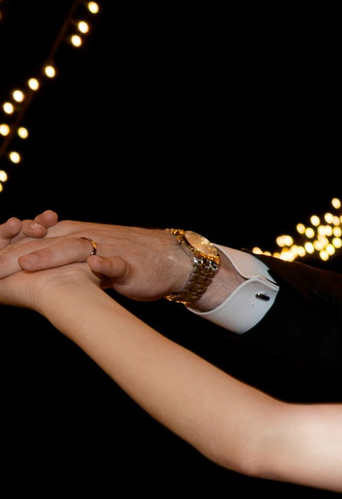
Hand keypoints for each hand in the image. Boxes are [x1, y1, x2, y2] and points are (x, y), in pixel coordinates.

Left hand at [0, 214, 201, 304]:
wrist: (169, 257)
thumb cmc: (127, 255)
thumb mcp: (88, 251)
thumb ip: (61, 252)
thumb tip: (27, 260)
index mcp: (73, 233)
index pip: (35, 237)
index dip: (9, 246)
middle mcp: (86, 237)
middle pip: (45, 242)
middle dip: (15, 255)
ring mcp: (107, 249)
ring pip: (75, 248)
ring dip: (51, 255)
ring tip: (27, 263)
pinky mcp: (129, 265)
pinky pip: (116, 262)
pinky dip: (105, 263)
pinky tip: (95, 265)